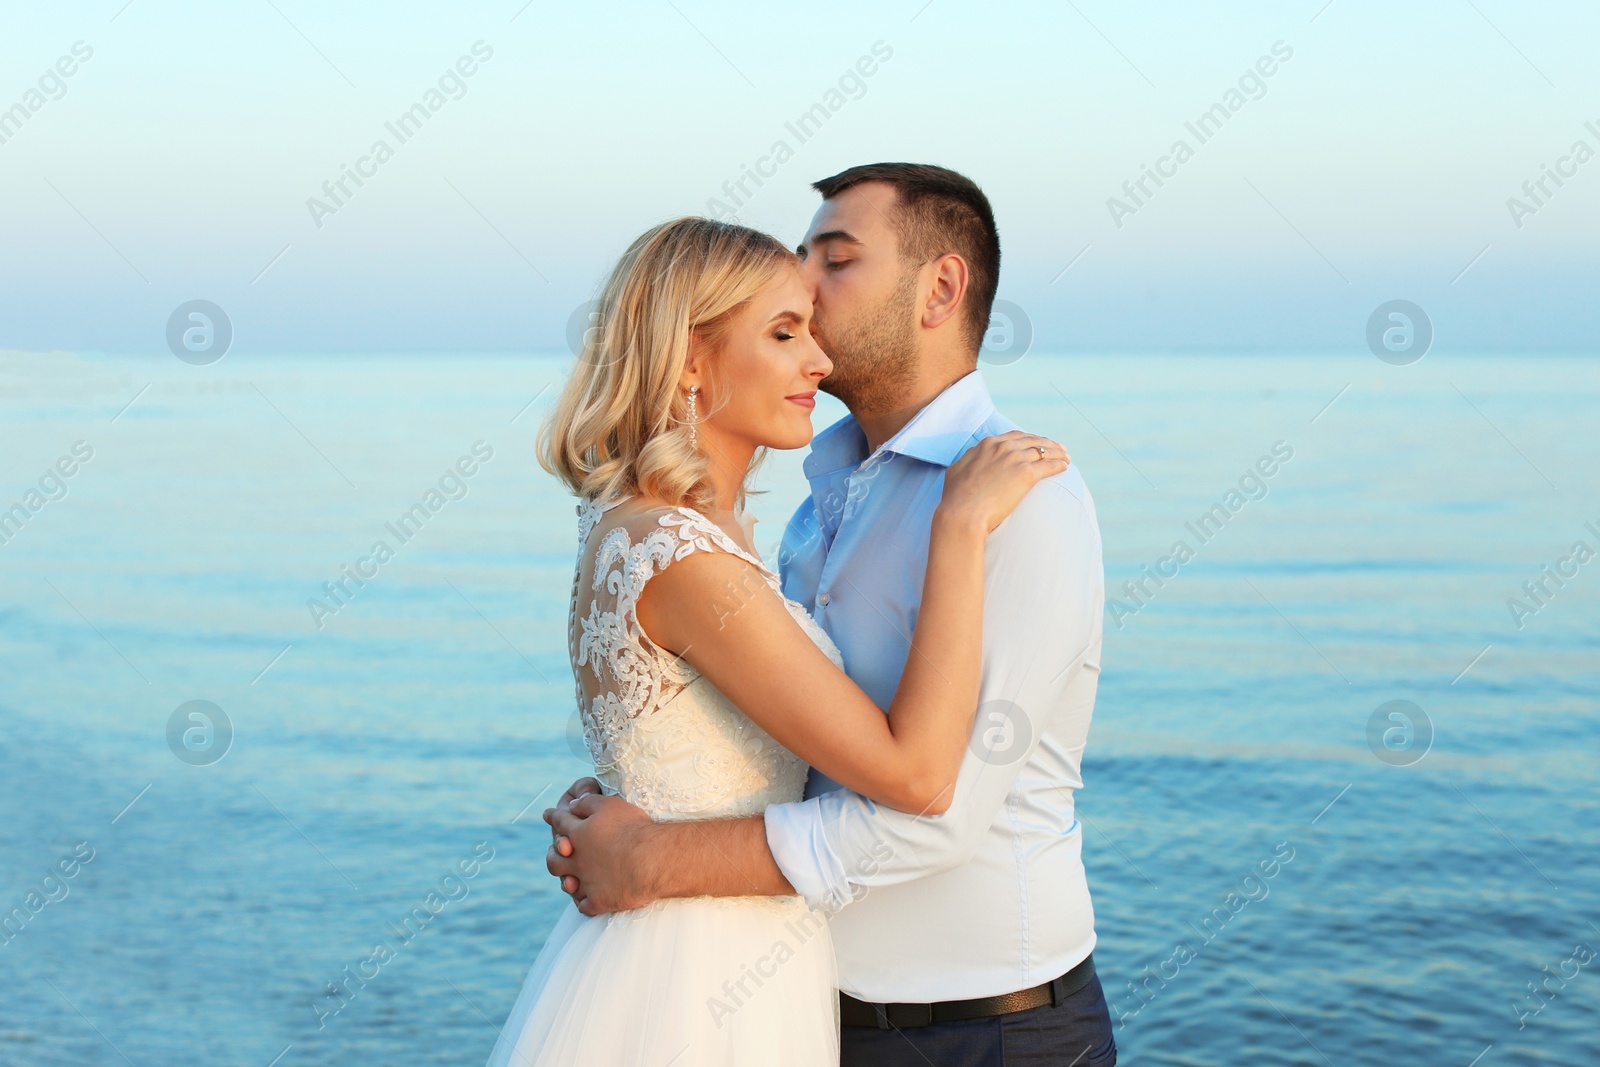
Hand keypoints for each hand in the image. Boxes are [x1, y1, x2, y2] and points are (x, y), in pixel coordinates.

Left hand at [544, 791, 657, 914]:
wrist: (651, 860)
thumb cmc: (632, 829)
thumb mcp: (609, 805)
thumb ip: (587, 802)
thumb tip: (572, 805)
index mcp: (578, 834)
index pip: (560, 823)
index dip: (553, 817)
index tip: (547, 814)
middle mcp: (577, 860)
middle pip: (555, 859)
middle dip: (552, 854)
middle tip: (554, 851)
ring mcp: (587, 883)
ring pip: (567, 884)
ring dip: (565, 880)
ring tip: (567, 879)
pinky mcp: (599, 901)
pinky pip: (584, 906)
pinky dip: (583, 902)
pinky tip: (586, 900)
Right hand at [939, 430, 1069, 531]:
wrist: (963, 513)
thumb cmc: (956, 497)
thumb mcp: (957, 469)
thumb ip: (969, 459)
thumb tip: (973, 455)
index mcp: (988, 444)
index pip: (1016, 436)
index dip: (1030, 439)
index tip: (1037, 443)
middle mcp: (1003, 447)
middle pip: (1033, 441)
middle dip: (1048, 444)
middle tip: (1059, 448)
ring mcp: (1015, 459)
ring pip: (1044, 451)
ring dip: (1057, 453)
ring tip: (1066, 458)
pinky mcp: (1026, 474)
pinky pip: (1049, 466)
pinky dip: (1059, 465)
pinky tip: (1065, 467)